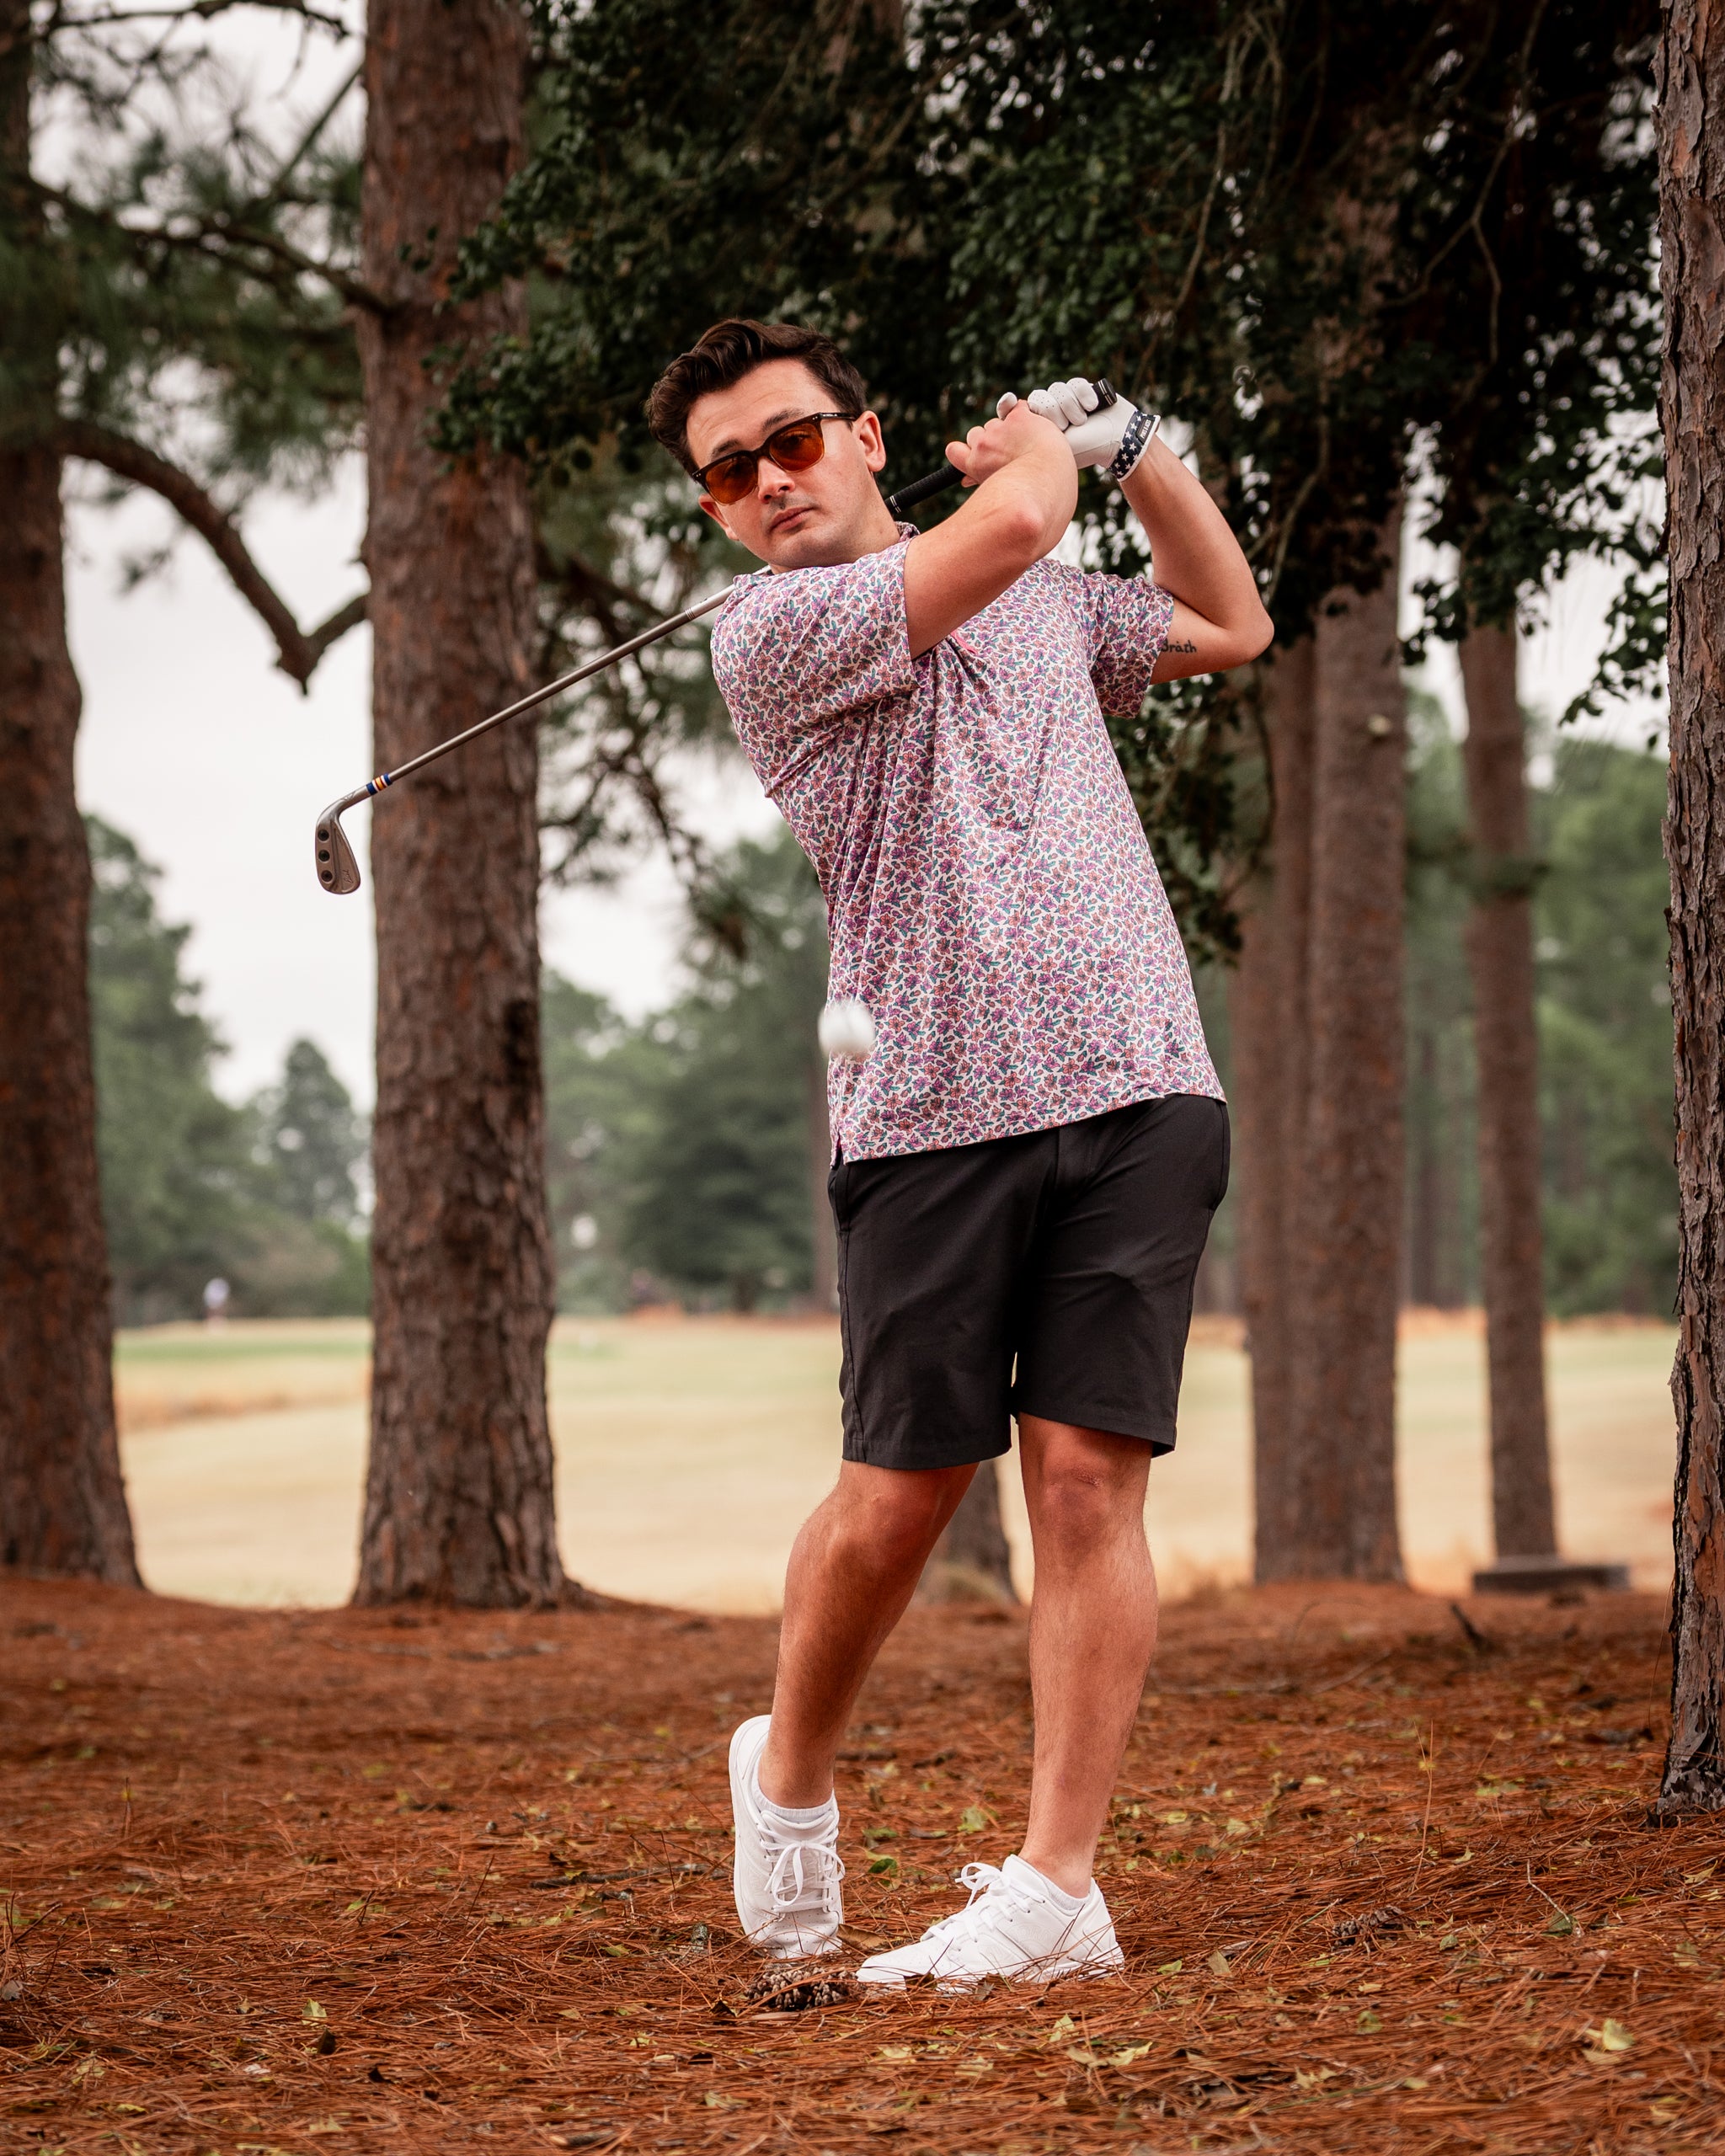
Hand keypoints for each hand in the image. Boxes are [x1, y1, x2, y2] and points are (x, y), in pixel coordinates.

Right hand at [945, 398, 1064, 488]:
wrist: (1050, 479)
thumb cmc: (1029, 495)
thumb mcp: (998, 493)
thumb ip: (980, 481)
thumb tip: (966, 480)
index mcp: (975, 465)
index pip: (954, 451)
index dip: (964, 450)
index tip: (974, 454)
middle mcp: (983, 445)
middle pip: (975, 435)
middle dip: (989, 441)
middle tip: (1009, 453)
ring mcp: (1000, 429)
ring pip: (996, 422)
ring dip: (1008, 429)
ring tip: (1027, 445)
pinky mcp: (1018, 416)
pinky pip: (1017, 407)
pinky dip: (1024, 415)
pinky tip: (1034, 428)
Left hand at [999, 375, 1141, 472]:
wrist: (1119, 439)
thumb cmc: (1087, 449)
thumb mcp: (1053, 450)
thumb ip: (1027, 443)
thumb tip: (991, 445)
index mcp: (1040, 429)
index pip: (1018, 411)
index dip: (1009, 405)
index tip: (1007, 401)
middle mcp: (1052, 413)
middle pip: (1039, 398)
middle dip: (1053, 411)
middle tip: (1065, 426)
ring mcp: (1067, 401)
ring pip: (1057, 389)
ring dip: (1070, 405)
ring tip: (1082, 420)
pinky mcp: (1082, 390)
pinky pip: (1074, 382)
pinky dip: (1083, 394)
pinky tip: (1093, 407)